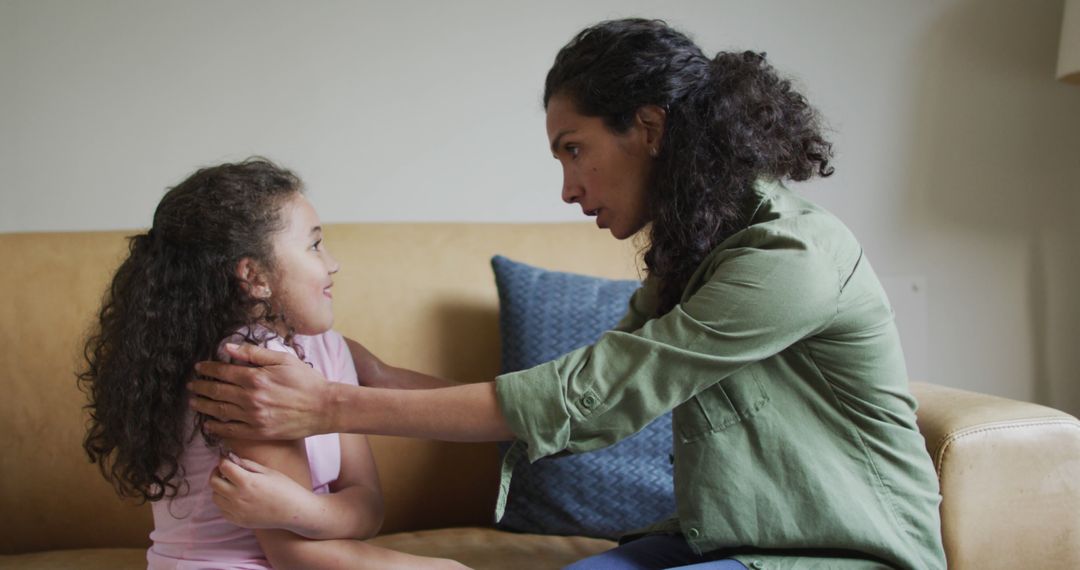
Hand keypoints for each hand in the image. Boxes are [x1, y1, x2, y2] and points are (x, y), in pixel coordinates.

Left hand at [190, 343, 332, 439]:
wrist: (324, 408)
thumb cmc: (307, 381)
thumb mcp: (284, 359)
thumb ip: (254, 353)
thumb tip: (228, 348)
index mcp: (256, 377)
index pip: (223, 371)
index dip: (208, 369)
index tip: (198, 368)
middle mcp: (250, 398)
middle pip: (217, 392)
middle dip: (200, 387)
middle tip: (191, 385)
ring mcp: (253, 417)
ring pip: (219, 411)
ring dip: (203, 406)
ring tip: (193, 402)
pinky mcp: (258, 432)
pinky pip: (231, 431)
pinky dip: (216, 427)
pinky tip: (208, 424)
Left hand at [210, 453, 313, 532]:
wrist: (294, 512)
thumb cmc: (285, 488)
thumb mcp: (268, 471)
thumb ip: (247, 464)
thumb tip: (232, 458)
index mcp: (247, 481)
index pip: (223, 467)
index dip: (223, 460)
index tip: (226, 457)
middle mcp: (238, 497)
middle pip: (213, 482)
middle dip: (217, 473)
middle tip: (225, 470)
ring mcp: (237, 511)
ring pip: (215, 496)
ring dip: (219, 488)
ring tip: (231, 484)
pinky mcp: (238, 521)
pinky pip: (222, 509)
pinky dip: (224, 502)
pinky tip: (235, 497)